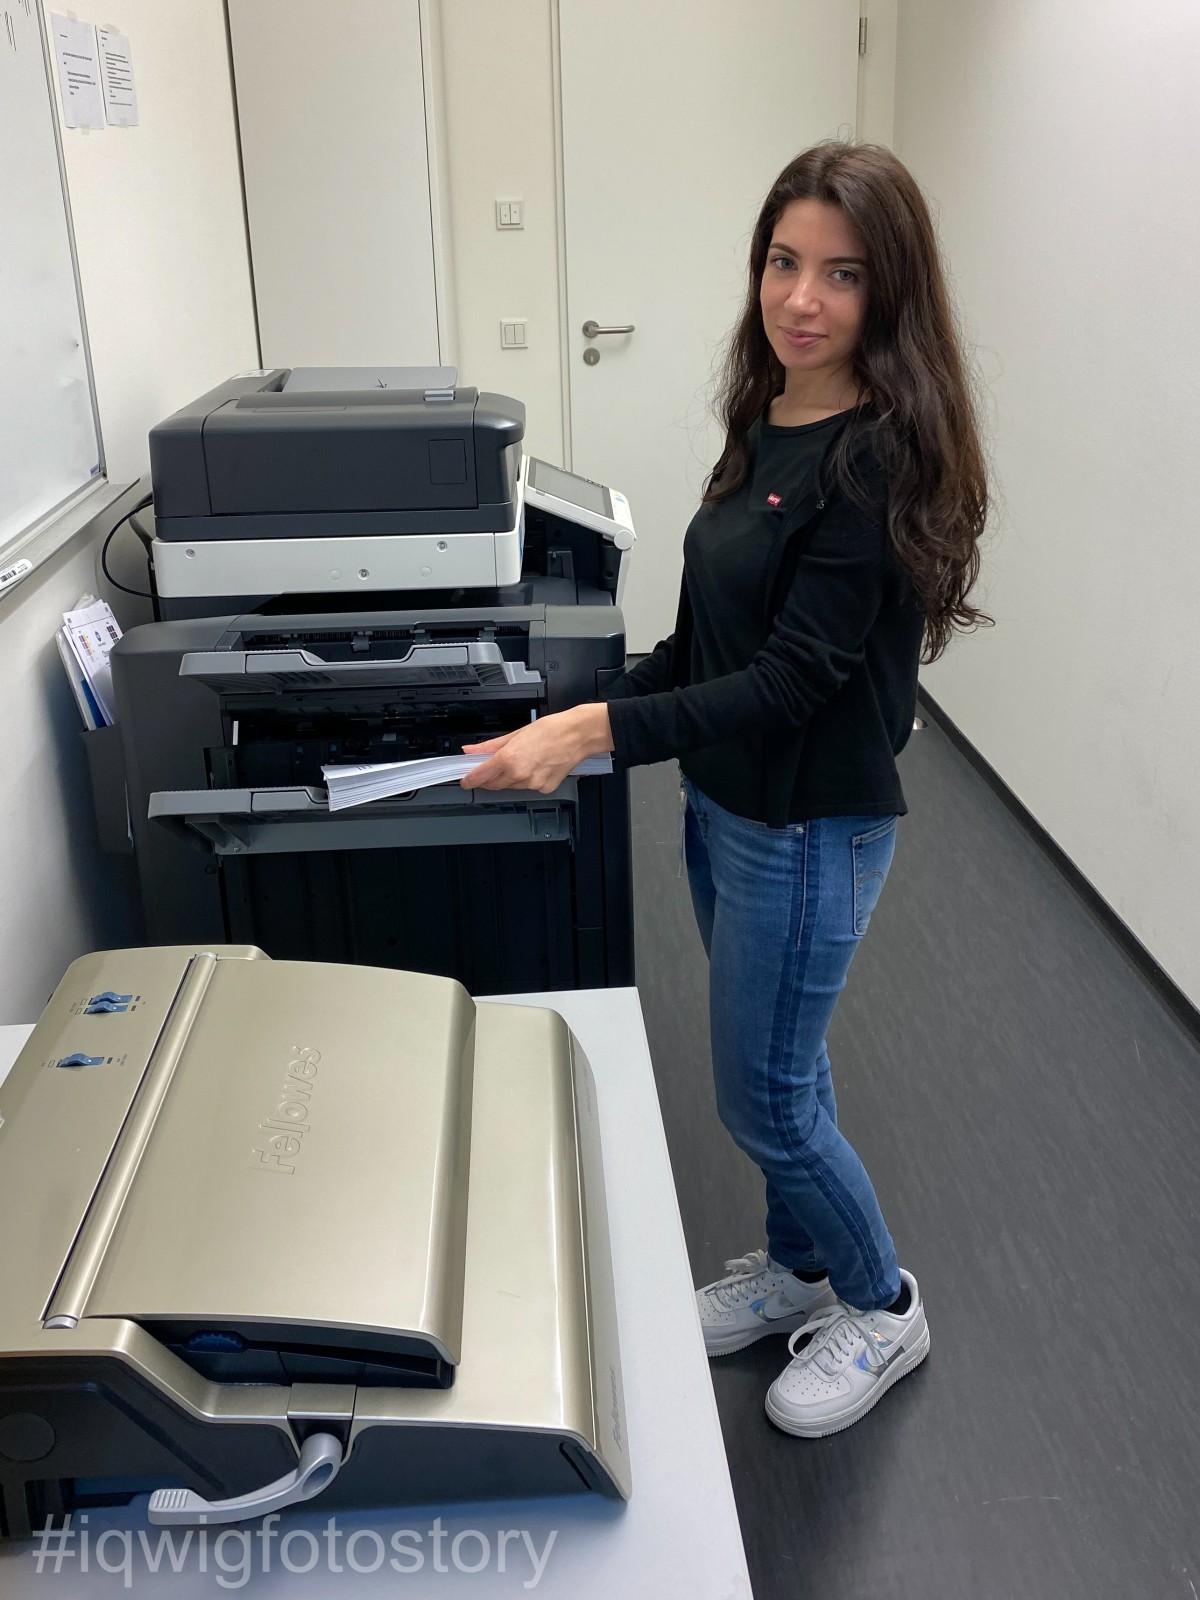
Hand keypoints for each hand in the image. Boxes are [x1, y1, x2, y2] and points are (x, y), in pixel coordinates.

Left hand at [460, 704, 612, 794]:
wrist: (578, 735)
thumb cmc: (552, 730)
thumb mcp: (516, 733)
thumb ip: (490, 745)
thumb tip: (472, 750)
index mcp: (509, 758)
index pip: (480, 776)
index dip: (469, 780)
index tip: (465, 780)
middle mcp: (520, 774)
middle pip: (494, 784)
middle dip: (489, 778)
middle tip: (491, 766)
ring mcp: (533, 784)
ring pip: (511, 786)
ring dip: (509, 777)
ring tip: (523, 759)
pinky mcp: (545, 788)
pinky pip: (528, 787)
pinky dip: (527, 779)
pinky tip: (535, 766)